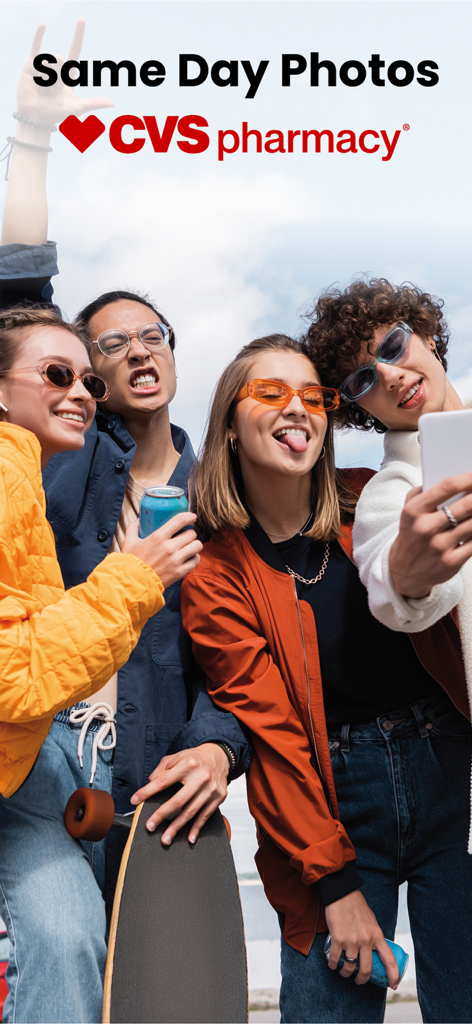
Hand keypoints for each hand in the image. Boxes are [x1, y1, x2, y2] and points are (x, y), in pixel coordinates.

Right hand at [16, 20, 113, 125]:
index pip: (75, 49)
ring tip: (42, 88)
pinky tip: (44, 24)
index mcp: (68, 73)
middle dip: (56, 80)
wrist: (36, 117)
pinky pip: (36, 47)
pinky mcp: (30, 64)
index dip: (78, 35)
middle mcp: (56, 66)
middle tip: (51, 92)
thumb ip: (94, 103)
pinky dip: (39, 35)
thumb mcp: (77, 107)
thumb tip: (113, 103)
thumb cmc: (56, 113)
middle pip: (61, 62)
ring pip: (49, 62)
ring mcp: (43, 63)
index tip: (81, 19)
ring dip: (46, 79)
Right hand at [122, 513, 201, 588]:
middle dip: (190, 533)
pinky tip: (189, 557)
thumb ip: (133, 528)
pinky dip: (195, 557)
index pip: (179, 521)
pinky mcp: (180, 572)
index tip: (192, 517)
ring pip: (197, 546)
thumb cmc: (131, 562)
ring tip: (189, 546)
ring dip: (194, 544)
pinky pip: (196, 560)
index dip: (188, 516)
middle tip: (186, 535)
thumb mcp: (128, 542)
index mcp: (157, 537)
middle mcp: (169, 548)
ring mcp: (176, 560)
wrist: (133, 584)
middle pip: (191, 534)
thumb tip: (138, 521)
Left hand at [130, 743, 229, 843]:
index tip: (135, 800)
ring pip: (191, 811)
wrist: (219, 756)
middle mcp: (200, 776)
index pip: (163, 781)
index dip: (147, 792)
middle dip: (161, 815)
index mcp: (187, 765)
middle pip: (178, 800)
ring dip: (176, 827)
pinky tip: (189, 837)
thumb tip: (150, 784)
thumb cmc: (194, 758)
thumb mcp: (176, 757)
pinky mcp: (219, 797)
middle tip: (150, 826)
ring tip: (166, 838)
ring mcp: (211, 788)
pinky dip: (196, 828)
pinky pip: (205, 815)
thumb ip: (161, 769)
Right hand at [325, 890, 398, 987]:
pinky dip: (333, 965)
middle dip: (362, 979)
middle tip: (359, 980)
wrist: (341, 893)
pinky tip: (333, 965)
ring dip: (346, 973)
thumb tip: (374, 950)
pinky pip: (335, 959)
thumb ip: (374, 936)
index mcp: (377, 935)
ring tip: (344, 972)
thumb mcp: (372, 921)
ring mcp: (351, 940)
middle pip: (366, 969)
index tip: (393, 984)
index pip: (389, 959)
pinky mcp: (337, 938)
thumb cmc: (357, 906)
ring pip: (350, 966)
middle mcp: (366, 940)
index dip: (393, 975)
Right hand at [389, 473, 471, 598]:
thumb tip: (456, 480)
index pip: (448, 486)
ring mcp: (439, 547)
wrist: (403, 571)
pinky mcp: (451, 562)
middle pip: (467, 505)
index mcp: (414, 510)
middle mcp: (426, 528)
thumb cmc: (411, 533)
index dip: (469, 478)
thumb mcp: (408, 509)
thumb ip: (424, 491)